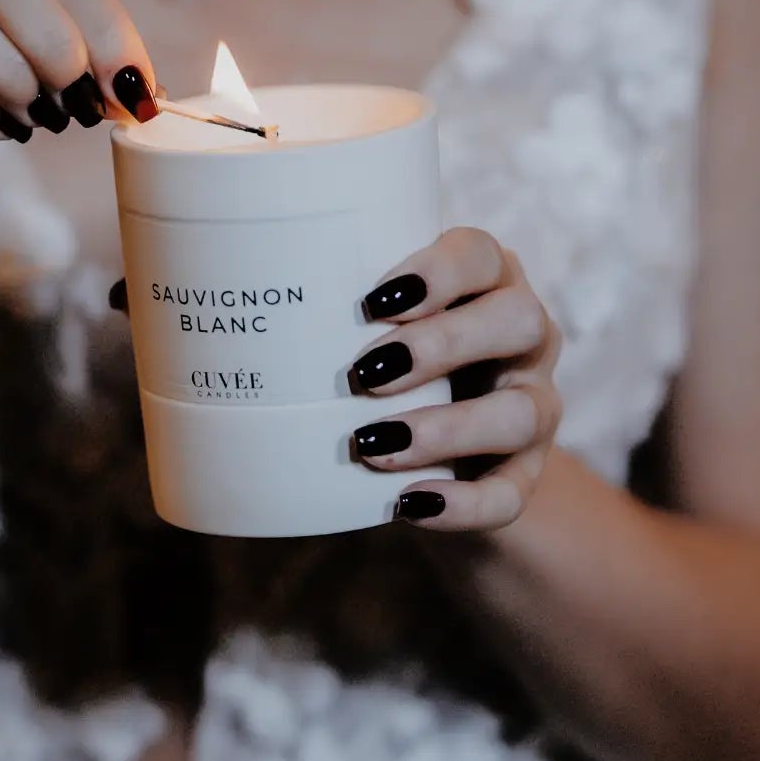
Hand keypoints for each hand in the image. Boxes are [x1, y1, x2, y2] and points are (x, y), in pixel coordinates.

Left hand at [348, 227, 562, 530]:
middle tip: (365, 373)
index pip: (481, 255)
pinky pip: (512, 493)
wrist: (440, 451)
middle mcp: (525, 338)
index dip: (437, 271)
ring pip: (523, 412)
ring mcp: (534, 405)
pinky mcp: (527, 474)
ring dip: (447, 429)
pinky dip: (464, 504)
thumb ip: (333, 317)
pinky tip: (409, 505)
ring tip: (373, 444)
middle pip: (519, 320)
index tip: (372, 300)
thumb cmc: (388, 365)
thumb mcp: (373, 328)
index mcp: (487, 283)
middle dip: (443, 344)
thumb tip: (225, 331)